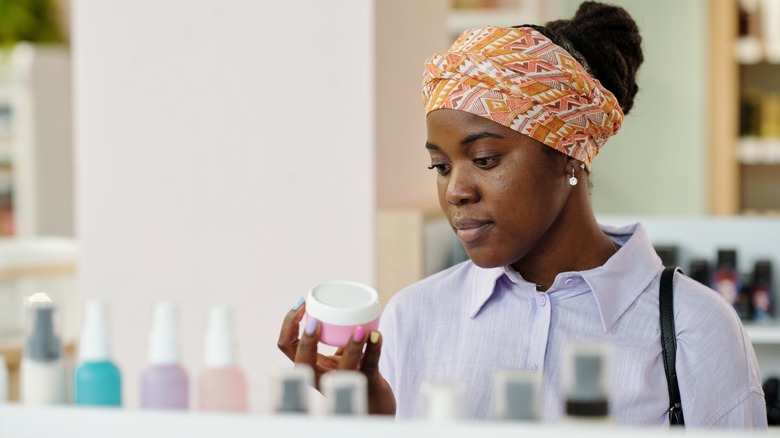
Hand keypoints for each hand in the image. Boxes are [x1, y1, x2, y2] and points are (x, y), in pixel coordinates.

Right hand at [277, 302, 396, 414]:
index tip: (301, 304)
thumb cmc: (353, 371)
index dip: (288, 325)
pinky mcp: (368, 384)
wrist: (375, 402)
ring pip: (344, 369)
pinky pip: (370, 365)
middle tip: (315, 320)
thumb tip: (326, 300)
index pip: (286, 346)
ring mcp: (345, 383)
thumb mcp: (336, 354)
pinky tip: (376, 334)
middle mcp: (322, 378)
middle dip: (306, 342)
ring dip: (351, 347)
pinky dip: (374, 348)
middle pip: (303, 363)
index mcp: (311, 365)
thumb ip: (332, 334)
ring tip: (359, 329)